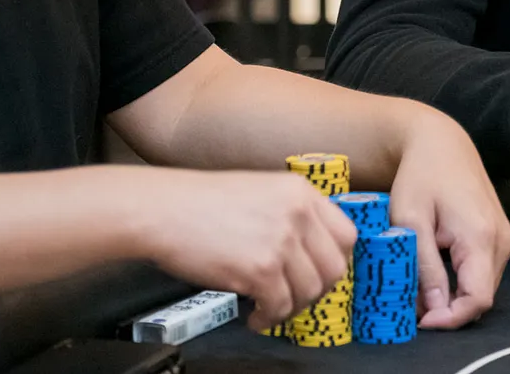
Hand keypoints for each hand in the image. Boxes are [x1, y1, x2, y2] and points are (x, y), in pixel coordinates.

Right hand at [139, 169, 356, 331]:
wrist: (163, 209)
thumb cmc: (202, 203)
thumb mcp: (262, 190)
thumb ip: (291, 213)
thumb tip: (309, 250)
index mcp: (302, 192)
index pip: (346, 235)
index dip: (335, 261)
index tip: (319, 274)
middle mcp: (299, 214)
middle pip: (335, 267)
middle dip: (318, 291)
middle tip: (297, 298)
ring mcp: (282, 241)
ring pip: (310, 291)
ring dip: (292, 308)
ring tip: (270, 310)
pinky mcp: (260, 268)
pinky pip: (280, 306)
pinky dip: (270, 318)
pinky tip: (255, 317)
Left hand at [388, 110, 509, 328]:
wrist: (442, 143)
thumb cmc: (422, 176)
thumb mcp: (411, 221)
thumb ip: (425, 267)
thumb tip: (434, 308)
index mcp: (481, 236)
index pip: (477, 299)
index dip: (450, 319)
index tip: (420, 320)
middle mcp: (502, 240)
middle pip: (482, 296)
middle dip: (449, 309)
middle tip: (412, 302)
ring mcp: (505, 237)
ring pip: (483, 286)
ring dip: (454, 295)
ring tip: (421, 283)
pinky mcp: (500, 235)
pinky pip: (484, 271)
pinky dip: (461, 280)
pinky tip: (437, 268)